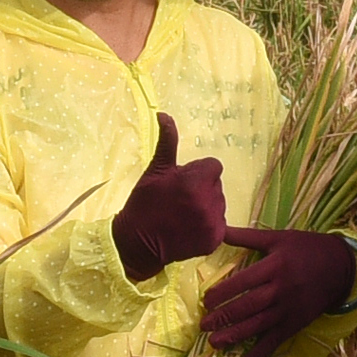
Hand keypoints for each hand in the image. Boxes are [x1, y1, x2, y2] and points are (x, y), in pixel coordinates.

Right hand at [108, 118, 228, 280]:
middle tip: (179, 200)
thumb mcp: (155, 170)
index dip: (198, 173)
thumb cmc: (144, 203)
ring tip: (183, 215)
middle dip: (202, 189)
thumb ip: (167, 142)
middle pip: (216, 186)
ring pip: (219, 204)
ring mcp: (213, 222)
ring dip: (206, 206)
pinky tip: (190, 228)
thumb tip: (164, 114)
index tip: (182, 183)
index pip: (214, 166)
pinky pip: (220, 224)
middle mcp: (209, 201)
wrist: (137, 242)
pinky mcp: (215, 239)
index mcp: (196, 181)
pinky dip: (208, 226)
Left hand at [193, 226, 356, 356]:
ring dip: (235, 336)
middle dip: (224, 317)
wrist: (341, 267)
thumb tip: (217, 230)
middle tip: (204, 325)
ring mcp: (288, 310)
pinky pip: (274, 342)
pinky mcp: (295, 324)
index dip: (223, 292)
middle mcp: (280, 290)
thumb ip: (246, 237)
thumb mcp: (278, 237)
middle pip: (248, 306)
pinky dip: (258, 355)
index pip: (243, 282)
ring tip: (214, 344)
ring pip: (258, 326)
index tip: (206, 301)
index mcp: (275, 266)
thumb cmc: (306, 248)